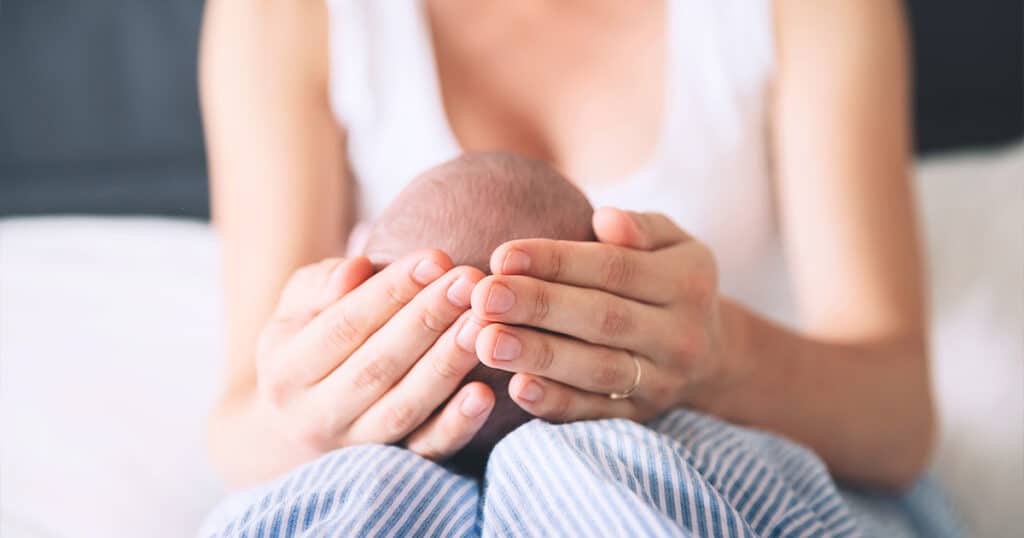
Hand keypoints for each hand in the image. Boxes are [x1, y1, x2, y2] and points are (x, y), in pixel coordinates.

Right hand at [255, 251, 494, 460]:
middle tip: (470, 282)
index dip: (391, 291)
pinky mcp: (392, 469)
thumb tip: (357, 268)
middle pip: (378, 365)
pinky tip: (485, 394)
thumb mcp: (297, 308)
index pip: (343, 325)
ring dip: (447, 364)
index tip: (435, 259)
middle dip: (427, 319)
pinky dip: (456, 426)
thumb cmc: (308, 344)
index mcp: (284, 371)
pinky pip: (426, 452)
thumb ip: (322, 283)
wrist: (295, 428)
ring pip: (404, 407)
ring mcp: (354, 449)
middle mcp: (314, 416)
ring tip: (482, 324)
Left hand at [469, 207, 732, 422]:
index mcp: (687, 282)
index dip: (557, 261)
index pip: (615, 268)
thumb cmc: (669, 280)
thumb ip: (640, 226)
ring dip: (539, 356)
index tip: (502, 256)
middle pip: (603, 319)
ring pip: (597, 369)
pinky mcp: (640, 416)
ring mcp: (662, 381)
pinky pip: (596, 413)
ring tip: (486, 341)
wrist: (711, 355)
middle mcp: (680, 336)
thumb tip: (605, 220)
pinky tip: (516, 388)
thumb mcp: (672, 242)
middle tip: (483, 297)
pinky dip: (556, 402)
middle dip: (539, 307)